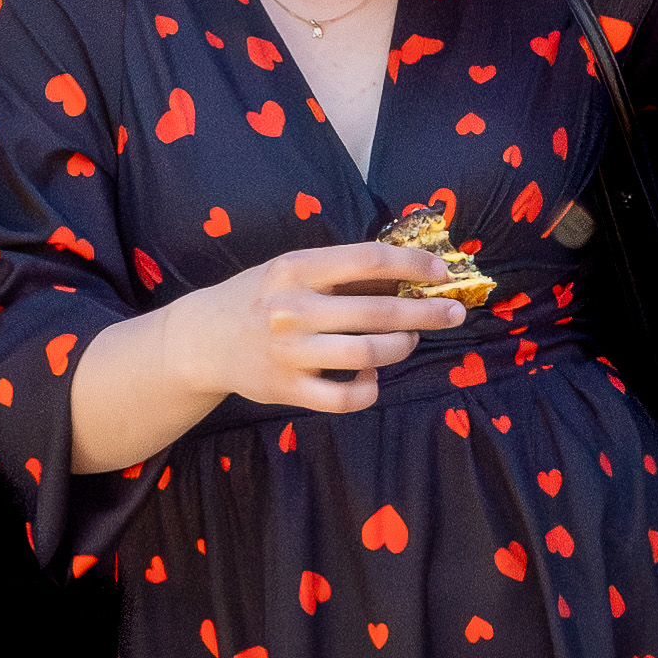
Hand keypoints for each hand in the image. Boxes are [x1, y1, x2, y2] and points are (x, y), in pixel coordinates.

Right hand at [150, 240, 470, 415]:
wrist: (203, 340)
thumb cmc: (260, 297)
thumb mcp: (292, 269)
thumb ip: (340, 271)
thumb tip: (406, 271)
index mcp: (296, 267)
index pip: (367, 260)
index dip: (411, 265)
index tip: (440, 272)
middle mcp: (293, 308)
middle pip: (378, 312)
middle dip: (426, 312)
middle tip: (454, 313)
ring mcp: (290, 352)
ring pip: (367, 354)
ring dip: (400, 347)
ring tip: (408, 341)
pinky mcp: (286, 389)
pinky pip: (344, 397)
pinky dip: (369, 389)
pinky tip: (373, 378)